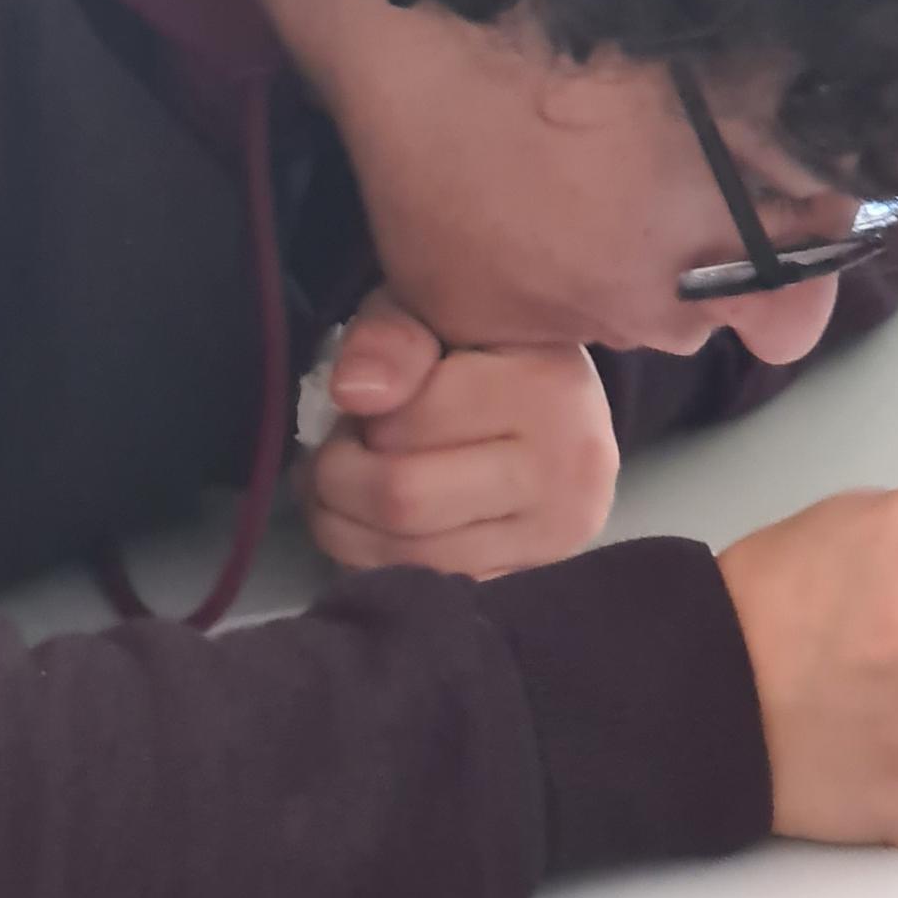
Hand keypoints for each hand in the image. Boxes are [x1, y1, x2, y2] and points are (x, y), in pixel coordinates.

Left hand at [300, 292, 617, 578]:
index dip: (359, 418)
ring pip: (407, 556)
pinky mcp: (531, 575)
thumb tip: (352, 394)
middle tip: (330, 454)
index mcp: (545, 389)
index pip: (406, 422)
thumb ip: (390, 338)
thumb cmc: (485, 347)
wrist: (562, 404)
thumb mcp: (434, 312)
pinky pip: (427, 585)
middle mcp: (566, 470)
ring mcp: (554, 535)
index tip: (360, 404)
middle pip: (403, 497)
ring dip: (344, 526)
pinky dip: (376, 560)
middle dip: (338, 478)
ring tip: (336, 489)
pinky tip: (369, 525)